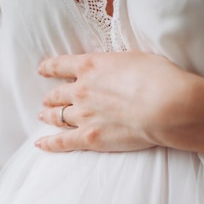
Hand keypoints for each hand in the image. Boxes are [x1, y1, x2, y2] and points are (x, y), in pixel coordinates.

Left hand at [36, 51, 191, 152]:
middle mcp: (81, 90)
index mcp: (91, 65)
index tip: (42, 70)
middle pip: (58, 94)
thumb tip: (115, 71)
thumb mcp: (133, 58)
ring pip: (57, 116)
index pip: (61, 65)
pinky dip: (49, 143)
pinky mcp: (89, 138)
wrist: (164, 106)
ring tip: (44, 117)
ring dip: (49, 116)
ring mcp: (82, 115)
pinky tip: (40, 144)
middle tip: (46, 100)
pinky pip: (62, 141)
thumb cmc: (158, 78)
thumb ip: (116, 65)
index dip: (49, 68)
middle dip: (51, 97)